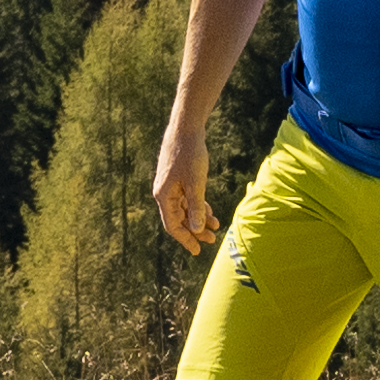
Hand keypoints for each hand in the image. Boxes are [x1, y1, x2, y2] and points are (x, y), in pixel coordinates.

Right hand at [151, 122, 216, 254]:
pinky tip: (209, 210)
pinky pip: (186, 198)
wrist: (186, 128)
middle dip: (195, 230)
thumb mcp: (196, 183)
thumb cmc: (190, 154)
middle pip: (179, 219)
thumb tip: (196, 229)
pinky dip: (197, 205)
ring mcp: (170, 185)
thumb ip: (196, 207)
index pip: (173, 225)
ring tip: (215, 225)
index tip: (197, 251)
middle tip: (212, 239)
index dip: (185, 239)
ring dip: (198, 218)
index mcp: (164, 195)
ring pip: (183, 208)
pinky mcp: (177, 177)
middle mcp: (164, 192)